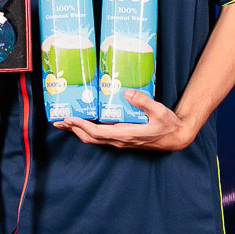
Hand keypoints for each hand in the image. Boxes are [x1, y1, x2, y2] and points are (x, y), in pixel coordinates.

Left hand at [55, 90, 195, 150]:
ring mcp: (121, 141)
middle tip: (58, 121)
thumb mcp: (159, 110)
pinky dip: (89, 131)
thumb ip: (144, 102)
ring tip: (66, 122)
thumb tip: (128, 92)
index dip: (81, 126)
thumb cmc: (168, 124)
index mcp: (126, 134)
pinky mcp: (123, 139)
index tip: (68, 118)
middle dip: (73, 129)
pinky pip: (101, 138)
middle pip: (90, 138)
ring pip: (95, 139)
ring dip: (79, 131)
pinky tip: (85, 123)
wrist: (177, 137)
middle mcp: (120, 140)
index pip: (97, 132)